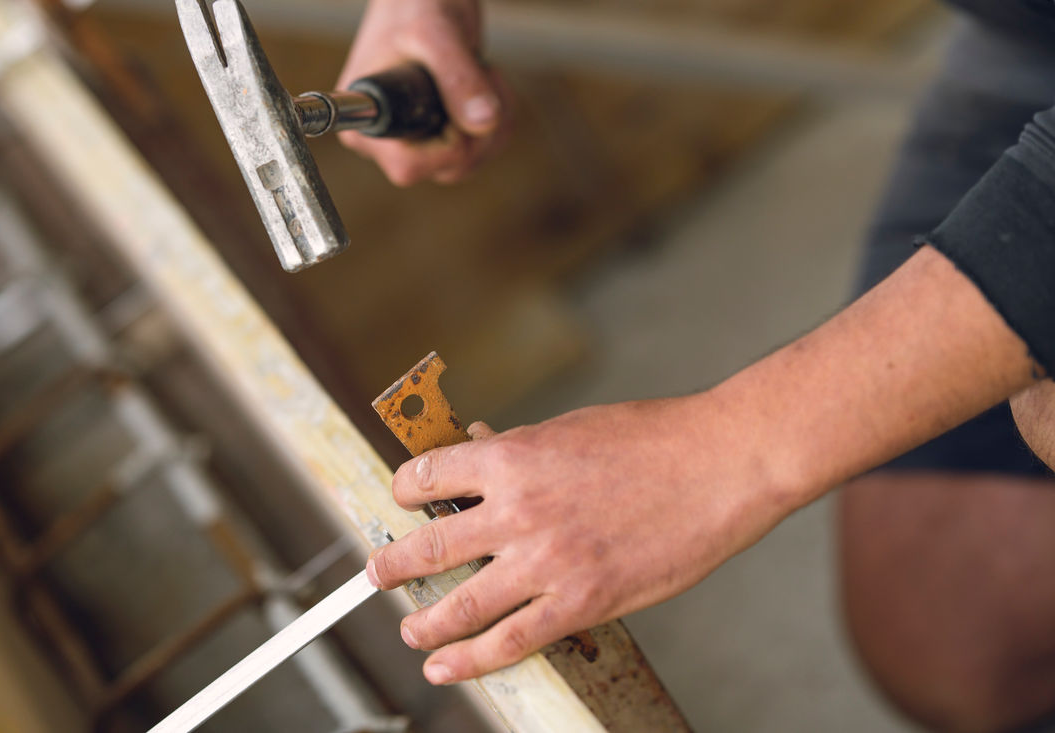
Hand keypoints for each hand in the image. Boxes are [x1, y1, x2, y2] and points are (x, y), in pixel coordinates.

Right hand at [337, 0, 510, 185]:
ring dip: (493, 121)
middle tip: (481, 74)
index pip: (407, 167)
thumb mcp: (439, 32)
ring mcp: (411, 139)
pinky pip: (478, 150)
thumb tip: (485, 123)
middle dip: (479, 126)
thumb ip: (459, 76)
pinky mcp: (435, 135)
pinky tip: (485, 82)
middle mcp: (383, 139)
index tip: (458, 103)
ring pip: (468, 161)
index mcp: (366, 120)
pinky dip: (496, 121)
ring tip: (482, 71)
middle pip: (446, 168)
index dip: (447, 146)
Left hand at [365, 395, 801, 684]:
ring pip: (460, 605)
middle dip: (393, 566)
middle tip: (376, 575)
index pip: (427, 477)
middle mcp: (516, 511)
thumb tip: (484, 461)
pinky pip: (511, 641)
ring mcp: (546, 561)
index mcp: (509, 458)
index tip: (402, 502)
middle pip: (428, 547)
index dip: (405, 491)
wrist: (718, 464)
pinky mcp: (581, 601)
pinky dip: (471, 660)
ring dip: (424, 625)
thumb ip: (520, 453)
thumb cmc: (652, 439)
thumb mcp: (569, 429)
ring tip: (410, 634)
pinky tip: (448, 666)